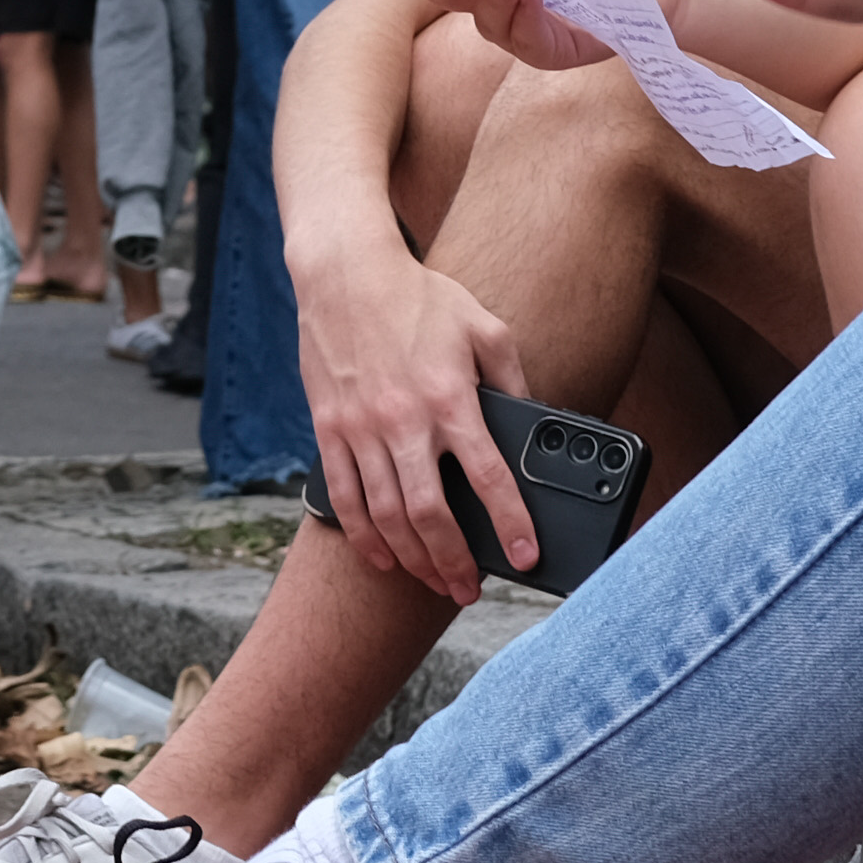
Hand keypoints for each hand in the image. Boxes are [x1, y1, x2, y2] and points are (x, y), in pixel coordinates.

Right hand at [288, 226, 532, 601]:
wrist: (345, 273)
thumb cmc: (419, 297)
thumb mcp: (484, 326)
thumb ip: (512, 377)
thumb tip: (533, 420)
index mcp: (450, 397)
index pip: (488, 476)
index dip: (511, 523)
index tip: (525, 557)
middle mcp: (404, 420)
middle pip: (431, 514)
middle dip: (454, 562)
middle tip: (470, 589)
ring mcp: (361, 428)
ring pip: (387, 515)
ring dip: (413, 559)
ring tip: (434, 581)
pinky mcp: (329, 429)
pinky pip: (344, 496)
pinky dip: (363, 535)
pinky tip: (383, 556)